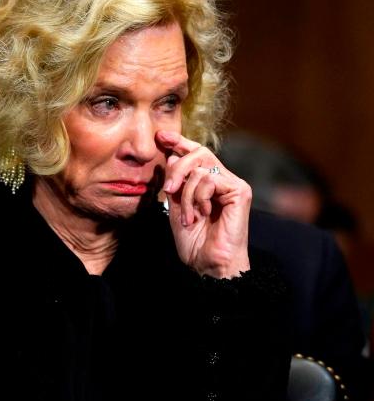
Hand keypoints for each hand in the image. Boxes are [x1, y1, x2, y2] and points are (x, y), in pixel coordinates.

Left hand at [156, 130, 251, 278]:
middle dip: (177, 168)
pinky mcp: (240, 191)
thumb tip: (169, 155)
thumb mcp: (176, 206)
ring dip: (186, 194)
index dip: (179, 142)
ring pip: (200, 168)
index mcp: (208, 182)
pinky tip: (200, 214)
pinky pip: (209, 180)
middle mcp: (224, 179)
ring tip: (187, 216)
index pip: (196, 153)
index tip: (161, 136)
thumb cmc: (194, 241)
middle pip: (198, 153)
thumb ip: (175, 183)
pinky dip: (197, 197)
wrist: (207, 264)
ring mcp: (233, 184)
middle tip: (168, 189)